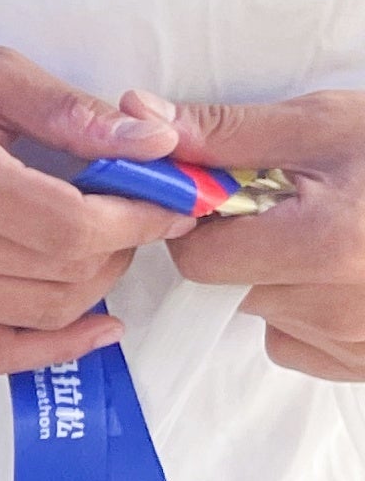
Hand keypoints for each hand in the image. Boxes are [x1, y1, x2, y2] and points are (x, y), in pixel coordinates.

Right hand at [0, 35, 186, 373]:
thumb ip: (76, 114)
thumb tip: (160, 144)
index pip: (74, 228)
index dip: (140, 221)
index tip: (174, 202)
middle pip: (66, 274)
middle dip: (123, 247)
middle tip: (136, 212)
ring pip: (42, 313)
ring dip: (96, 286)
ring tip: (103, 245)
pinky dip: (54, 349)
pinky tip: (96, 324)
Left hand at [156, 90, 364, 376]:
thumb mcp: (328, 125)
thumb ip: (229, 133)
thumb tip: (139, 116)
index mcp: (322, 245)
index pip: (198, 256)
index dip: (200, 219)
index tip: (225, 191)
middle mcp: (336, 308)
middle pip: (233, 284)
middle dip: (249, 242)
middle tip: (300, 203)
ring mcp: (355, 343)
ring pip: (268, 310)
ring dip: (284, 275)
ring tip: (342, 232)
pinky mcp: (364, 363)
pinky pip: (303, 340)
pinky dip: (313, 310)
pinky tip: (353, 272)